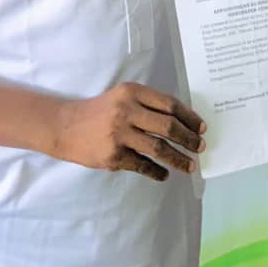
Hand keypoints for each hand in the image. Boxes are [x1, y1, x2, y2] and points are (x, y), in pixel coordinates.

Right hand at [51, 82, 205, 181]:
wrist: (65, 126)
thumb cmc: (100, 111)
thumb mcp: (123, 98)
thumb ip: (148, 105)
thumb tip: (183, 122)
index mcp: (132, 92)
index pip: (169, 104)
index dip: (189, 117)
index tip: (201, 128)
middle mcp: (126, 111)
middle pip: (168, 126)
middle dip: (188, 139)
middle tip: (200, 147)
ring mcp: (119, 134)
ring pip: (159, 148)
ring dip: (178, 158)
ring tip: (190, 165)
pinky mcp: (113, 155)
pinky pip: (142, 165)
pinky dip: (157, 171)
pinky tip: (164, 174)